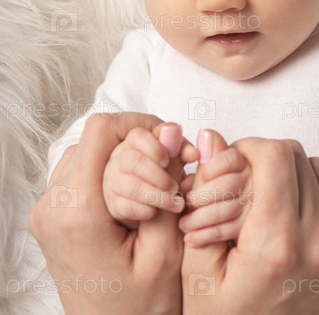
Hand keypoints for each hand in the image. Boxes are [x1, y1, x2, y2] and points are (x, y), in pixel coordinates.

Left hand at [29, 112, 194, 314]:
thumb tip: (171, 132)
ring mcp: (47, 211)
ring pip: (85, 152)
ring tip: (153, 179)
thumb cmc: (141, 308)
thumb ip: (167, 185)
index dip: (138, 123)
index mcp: (78, 214)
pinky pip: (78, 171)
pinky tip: (131, 189)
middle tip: (170, 163)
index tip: (168, 136)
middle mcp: (53, 208)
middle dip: (136, 143)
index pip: (100, 132)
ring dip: (121, 155)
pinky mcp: (51, 215)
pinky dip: (107, 169)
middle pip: (94, 140)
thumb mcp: (167, 251)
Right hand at [103, 124, 187, 227]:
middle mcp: (120, 159)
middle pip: (133, 162)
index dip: (154, 148)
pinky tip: (158, 211)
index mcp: (134, 142)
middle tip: (176, 187)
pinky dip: (146, 211)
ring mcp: (114, 181)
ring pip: (131, 186)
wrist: (146, 193)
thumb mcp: (174, 156)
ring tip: (175, 202)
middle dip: (159, 176)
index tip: (168, 160)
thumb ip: (183, 150)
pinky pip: (127, 207)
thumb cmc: (161, 170)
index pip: (137, 136)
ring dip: (157, 196)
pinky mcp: (114, 203)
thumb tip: (194, 154)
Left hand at [179, 130, 251, 245]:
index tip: (195, 178)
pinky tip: (193, 238)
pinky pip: (232, 230)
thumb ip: (207, 154)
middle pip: (232, 183)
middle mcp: (257, 180)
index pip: (232, 158)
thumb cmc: (202, 193)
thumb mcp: (202, 171)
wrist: (200, 235)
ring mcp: (259, 206)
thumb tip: (205, 134)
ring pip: (231, 208)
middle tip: (187, 202)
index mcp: (245, 160)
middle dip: (204, 195)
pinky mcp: (255, 230)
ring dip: (202, 218)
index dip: (213, 168)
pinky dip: (209, 234)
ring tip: (184, 224)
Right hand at [182, 137, 318, 314]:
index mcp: (275, 245)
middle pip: (299, 158)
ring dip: (296, 169)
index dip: (250, 147)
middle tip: (247, 177)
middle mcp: (318, 246)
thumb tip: (211, 138)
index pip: (276, 157)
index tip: (235, 161)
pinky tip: (314, 186)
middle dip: (267, 158)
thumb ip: (205, 196)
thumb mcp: (197, 266)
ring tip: (273, 189)